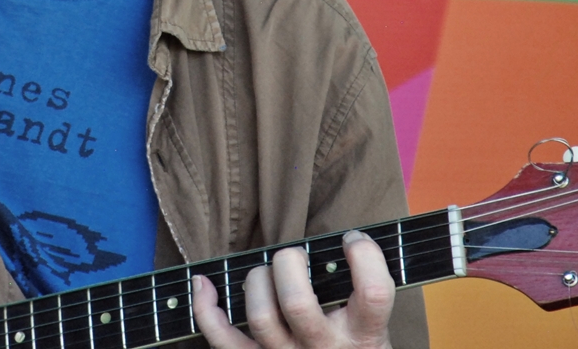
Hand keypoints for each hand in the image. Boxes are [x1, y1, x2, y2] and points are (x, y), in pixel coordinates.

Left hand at [193, 231, 393, 348]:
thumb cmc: (354, 348)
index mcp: (364, 337)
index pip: (373, 294)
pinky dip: (205, 310)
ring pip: (261, 317)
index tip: (352, 240)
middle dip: (288, 263)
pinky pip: (223, 341)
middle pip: (297, 302)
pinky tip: (204, 283)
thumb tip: (348, 241)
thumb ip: (362, 293)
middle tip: (295, 256)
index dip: (364, 256)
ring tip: (267, 273)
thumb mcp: (373, 327)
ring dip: (257, 280)